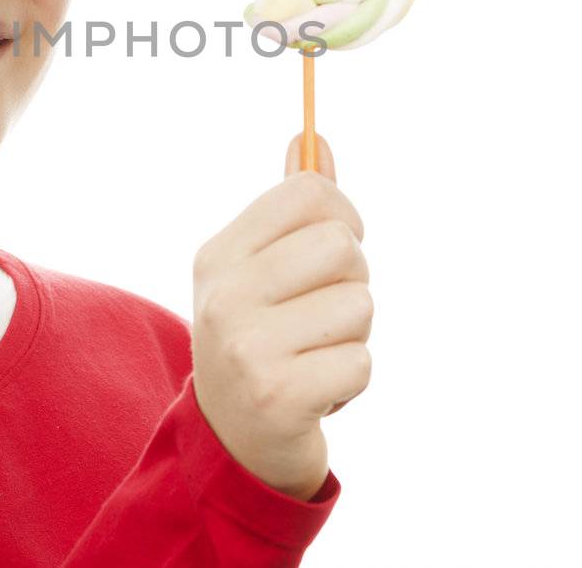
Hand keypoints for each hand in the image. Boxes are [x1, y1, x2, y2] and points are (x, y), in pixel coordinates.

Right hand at [189, 132, 372, 499]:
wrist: (234, 442)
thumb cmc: (260, 339)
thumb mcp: (259, 270)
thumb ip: (289, 209)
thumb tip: (313, 138)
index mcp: (220, 255)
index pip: (307, 192)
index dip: (341, 213)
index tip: (333, 248)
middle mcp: (224, 295)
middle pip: (342, 244)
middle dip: (351, 280)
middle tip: (321, 314)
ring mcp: (247, 347)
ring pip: (360, 304)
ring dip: (353, 336)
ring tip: (314, 355)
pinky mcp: (280, 397)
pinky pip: (361, 362)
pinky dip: (351, 380)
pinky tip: (316, 391)